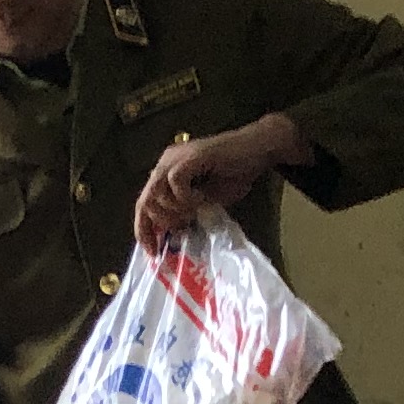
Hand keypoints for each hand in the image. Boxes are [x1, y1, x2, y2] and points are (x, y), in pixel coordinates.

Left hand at [133, 114, 307, 241]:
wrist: (259, 150)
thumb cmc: (236, 174)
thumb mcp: (205, 201)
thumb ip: (185, 212)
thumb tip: (171, 232)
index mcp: (167, 171)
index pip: (144, 203)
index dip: (144, 230)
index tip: (153, 252)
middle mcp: (166, 162)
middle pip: (145, 200)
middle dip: (161, 222)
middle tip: (182, 229)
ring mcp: (176, 157)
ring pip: (156, 193)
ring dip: (176, 210)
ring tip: (196, 210)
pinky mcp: (190, 156)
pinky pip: (175, 182)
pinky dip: (187, 197)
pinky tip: (203, 198)